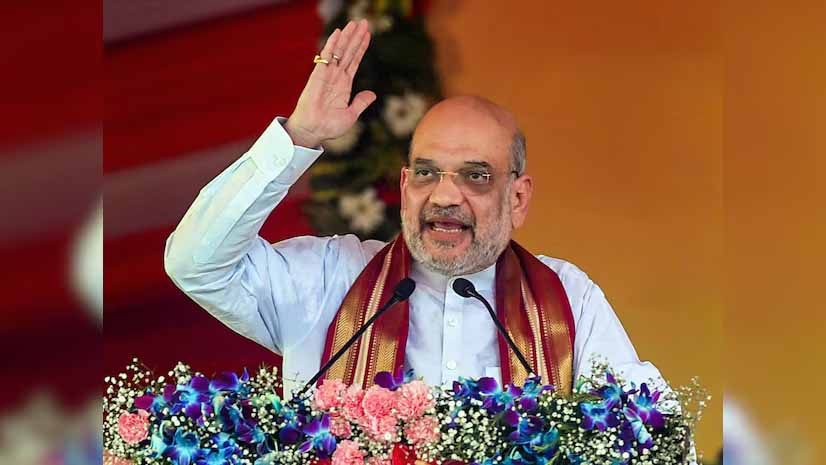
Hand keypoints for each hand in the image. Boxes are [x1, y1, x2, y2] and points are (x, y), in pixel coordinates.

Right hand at [285, 19, 375, 147]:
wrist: (313, 131)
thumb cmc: (328, 127)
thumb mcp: (351, 114)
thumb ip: (361, 102)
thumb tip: (372, 94)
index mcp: (344, 85)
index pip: (354, 61)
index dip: (361, 48)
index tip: (367, 35)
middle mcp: (336, 77)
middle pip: (348, 52)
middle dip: (356, 37)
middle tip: (364, 21)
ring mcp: (327, 75)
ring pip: (339, 51)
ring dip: (348, 37)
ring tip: (355, 23)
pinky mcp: (318, 75)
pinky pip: (326, 57)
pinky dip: (333, 44)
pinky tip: (339, 33)